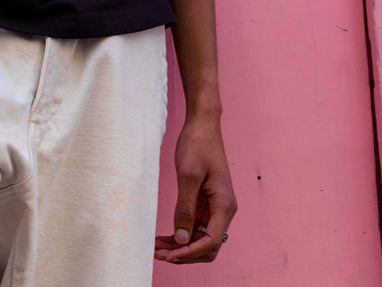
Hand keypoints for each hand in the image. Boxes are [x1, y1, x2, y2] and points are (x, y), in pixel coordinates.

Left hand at [154, 114, 236, 263]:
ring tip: (157, 248)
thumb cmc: (197, 144)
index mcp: (224, 204)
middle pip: (207, 246)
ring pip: (200, 238)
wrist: (202, 124)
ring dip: (181, 246)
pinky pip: (196, 226)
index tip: (169, 255)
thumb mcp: (188, 176)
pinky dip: (182, 234)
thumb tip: (182, 239)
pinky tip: (165, 237)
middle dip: (184, 254)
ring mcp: (216, 207)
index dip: (190, 252)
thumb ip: (185, 209)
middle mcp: (224, 209)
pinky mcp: (207, 202)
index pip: (211, 241)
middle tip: (159, 254)